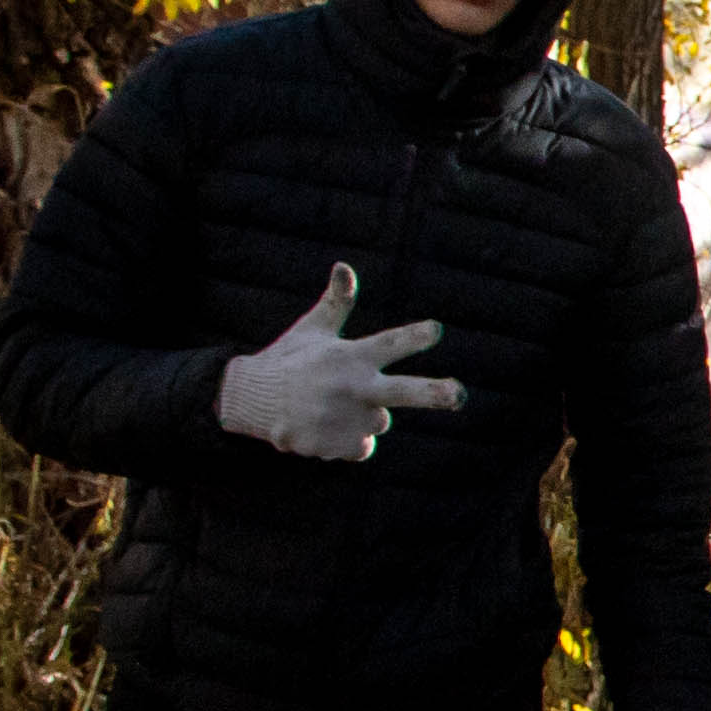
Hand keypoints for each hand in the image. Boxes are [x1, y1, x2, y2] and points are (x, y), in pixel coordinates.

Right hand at [215, 266, 467, 464]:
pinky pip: (362, 445)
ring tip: (329, 405)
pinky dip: (349, 438)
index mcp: (350, 356)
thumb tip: (344, 265)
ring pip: (380, 421)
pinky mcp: (338, 445)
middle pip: (404, 392)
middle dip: (435, 393)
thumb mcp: (313, 329)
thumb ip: (338, 303)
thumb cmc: (289, 360)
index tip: (437, 329)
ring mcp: (346, 419)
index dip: (414, 336)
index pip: (388, 343)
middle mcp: (352, 388)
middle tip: (459, 394)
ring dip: (364, 415)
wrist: (251, 401)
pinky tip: (324, 425)